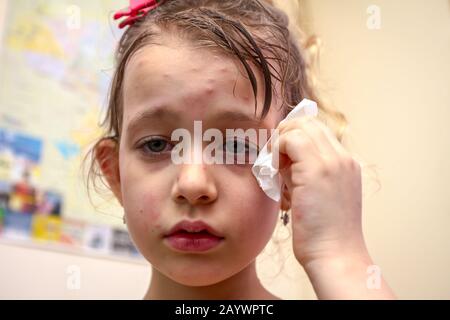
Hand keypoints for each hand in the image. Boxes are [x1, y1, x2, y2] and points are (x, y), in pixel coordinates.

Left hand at [269, 116, 394, 298]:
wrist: (335, 255)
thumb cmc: (323, 234)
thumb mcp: (318, 196)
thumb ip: (305, 174)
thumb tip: (284, 161)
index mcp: (346, 164)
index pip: (318, 131)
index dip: (295, 136)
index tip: (281, 156)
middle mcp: (343, 158)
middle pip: (309, 122)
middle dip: (285, 134)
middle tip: (274, 157)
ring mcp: (332, 162)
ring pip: (299, 127)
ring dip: (281, 142)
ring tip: (275, 167)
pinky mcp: (316, 170)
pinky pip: (290, 140)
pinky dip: (277, 150)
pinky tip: (275, 171)